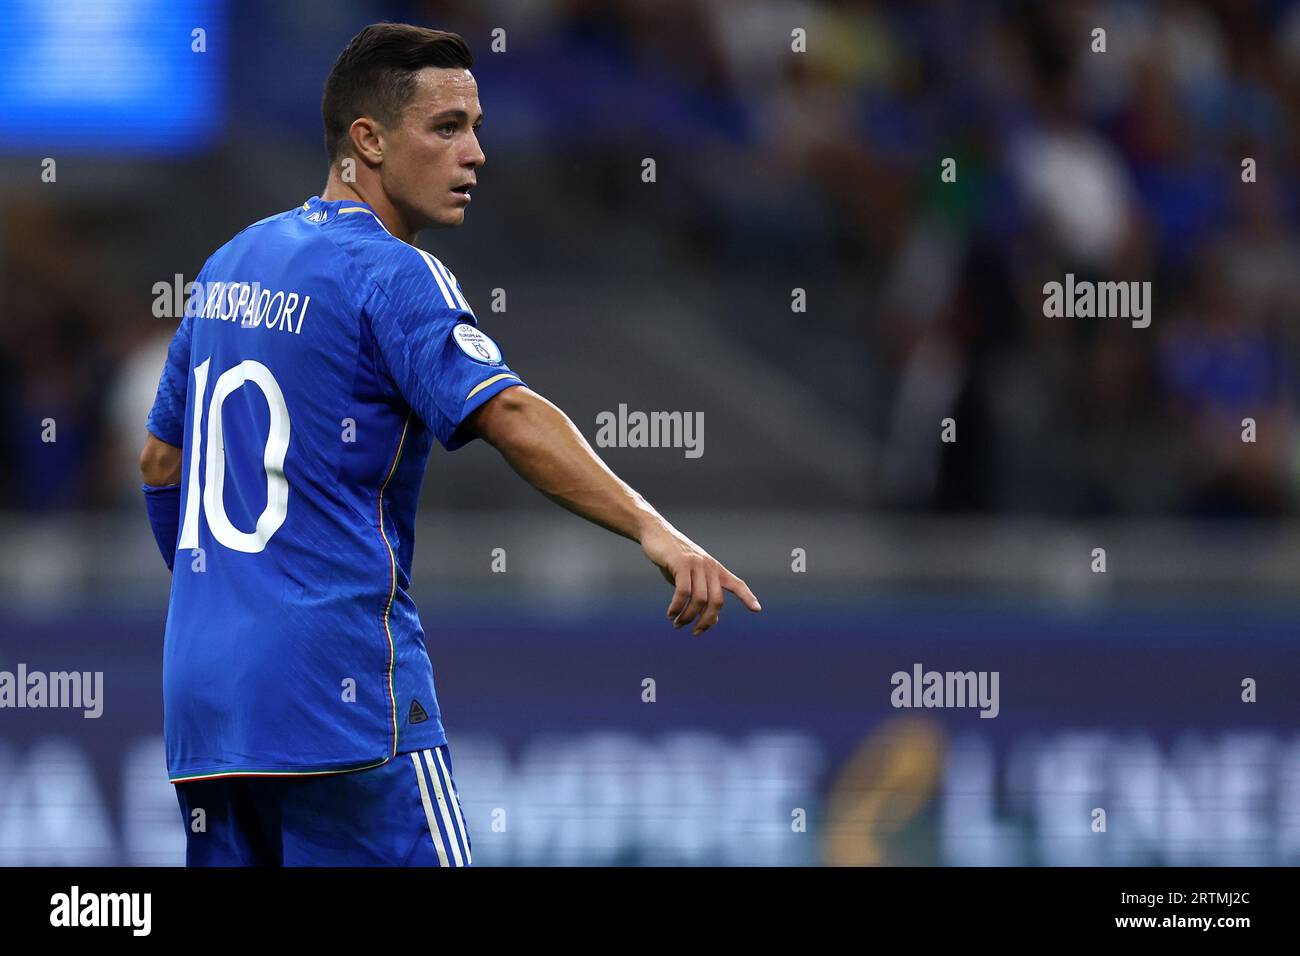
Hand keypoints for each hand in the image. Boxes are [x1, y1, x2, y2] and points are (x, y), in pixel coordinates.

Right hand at [640, 521, 760, 634]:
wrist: (656, 532)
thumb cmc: (673, 558)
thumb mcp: (691, 577)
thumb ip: (703, 594)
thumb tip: (715, 619)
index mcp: (715, 569)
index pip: (736, 584)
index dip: (747, 597)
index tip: (757, 609)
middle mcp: (710, 566)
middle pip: (716, 601)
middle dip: (706, 621)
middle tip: (695, 632)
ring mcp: (696, 564)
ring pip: (699, 599)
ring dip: (688, 617)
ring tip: (677, 624)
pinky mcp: (681, 563)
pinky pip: (683, 592)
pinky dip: (677, 607)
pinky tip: (671, 614)